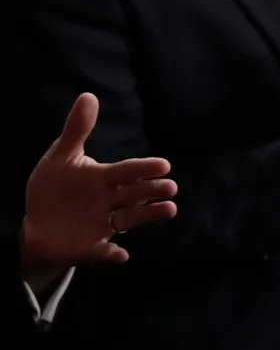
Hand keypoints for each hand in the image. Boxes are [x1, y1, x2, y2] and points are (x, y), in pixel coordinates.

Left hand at [19, 93, 176, 289]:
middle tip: (170, 187)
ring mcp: (103, 225)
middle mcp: (109, 201)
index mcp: (103, 179)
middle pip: (134, 194)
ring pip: (130, 219)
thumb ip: (77, 129)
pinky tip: (121, 254)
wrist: (40, 224)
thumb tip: (89, 95)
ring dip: (149, 215)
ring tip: (170, 209)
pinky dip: (114, 253)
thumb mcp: (61, 157)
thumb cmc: (54, 188)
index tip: (164, 165)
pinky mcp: (94, 246)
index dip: (142, 169)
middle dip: (151, 191)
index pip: (126, 171)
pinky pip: (107, 250)